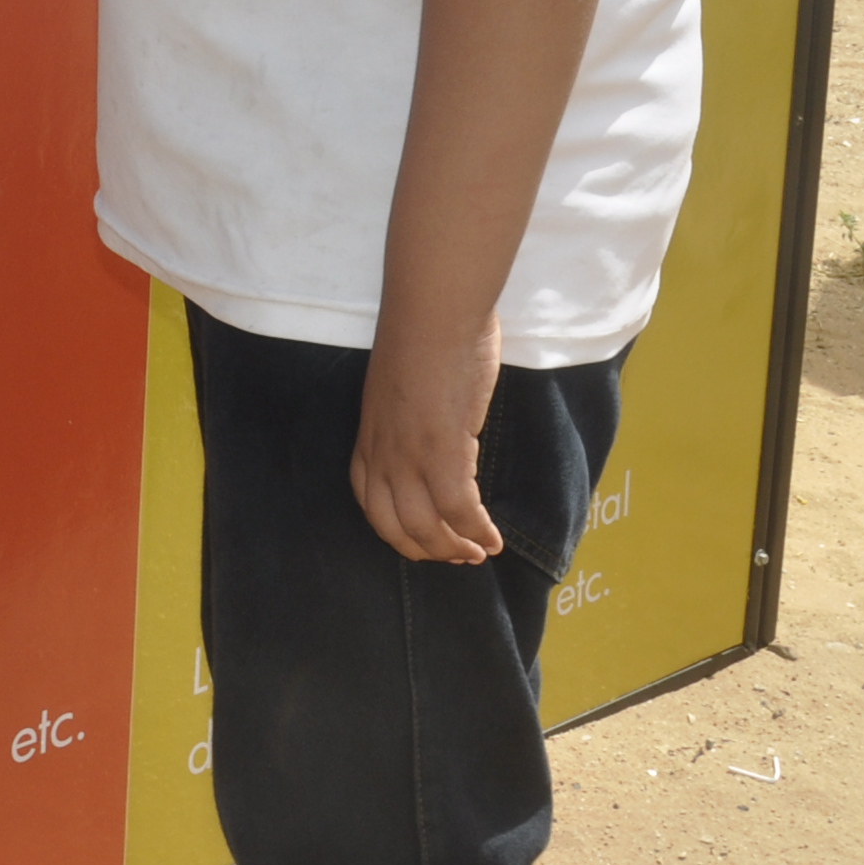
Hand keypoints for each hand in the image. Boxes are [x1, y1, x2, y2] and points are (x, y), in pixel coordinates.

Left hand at [350, 307, 504, 565]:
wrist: (433, 308)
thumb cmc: (424, 334)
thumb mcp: (401, 386)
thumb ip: (409, 417)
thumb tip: (433, 430)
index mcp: (369, 438)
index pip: (372, 505)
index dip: (399, 533)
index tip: (425, 541)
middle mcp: (382, 454)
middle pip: (395, 527)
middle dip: (427, 550)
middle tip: (458, 556)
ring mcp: (409, 455)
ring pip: (425, 528)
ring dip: (454, 548)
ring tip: (479, 553)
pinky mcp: (443, 449)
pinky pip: (459, 509)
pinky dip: (477, 531)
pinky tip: (493, 538)